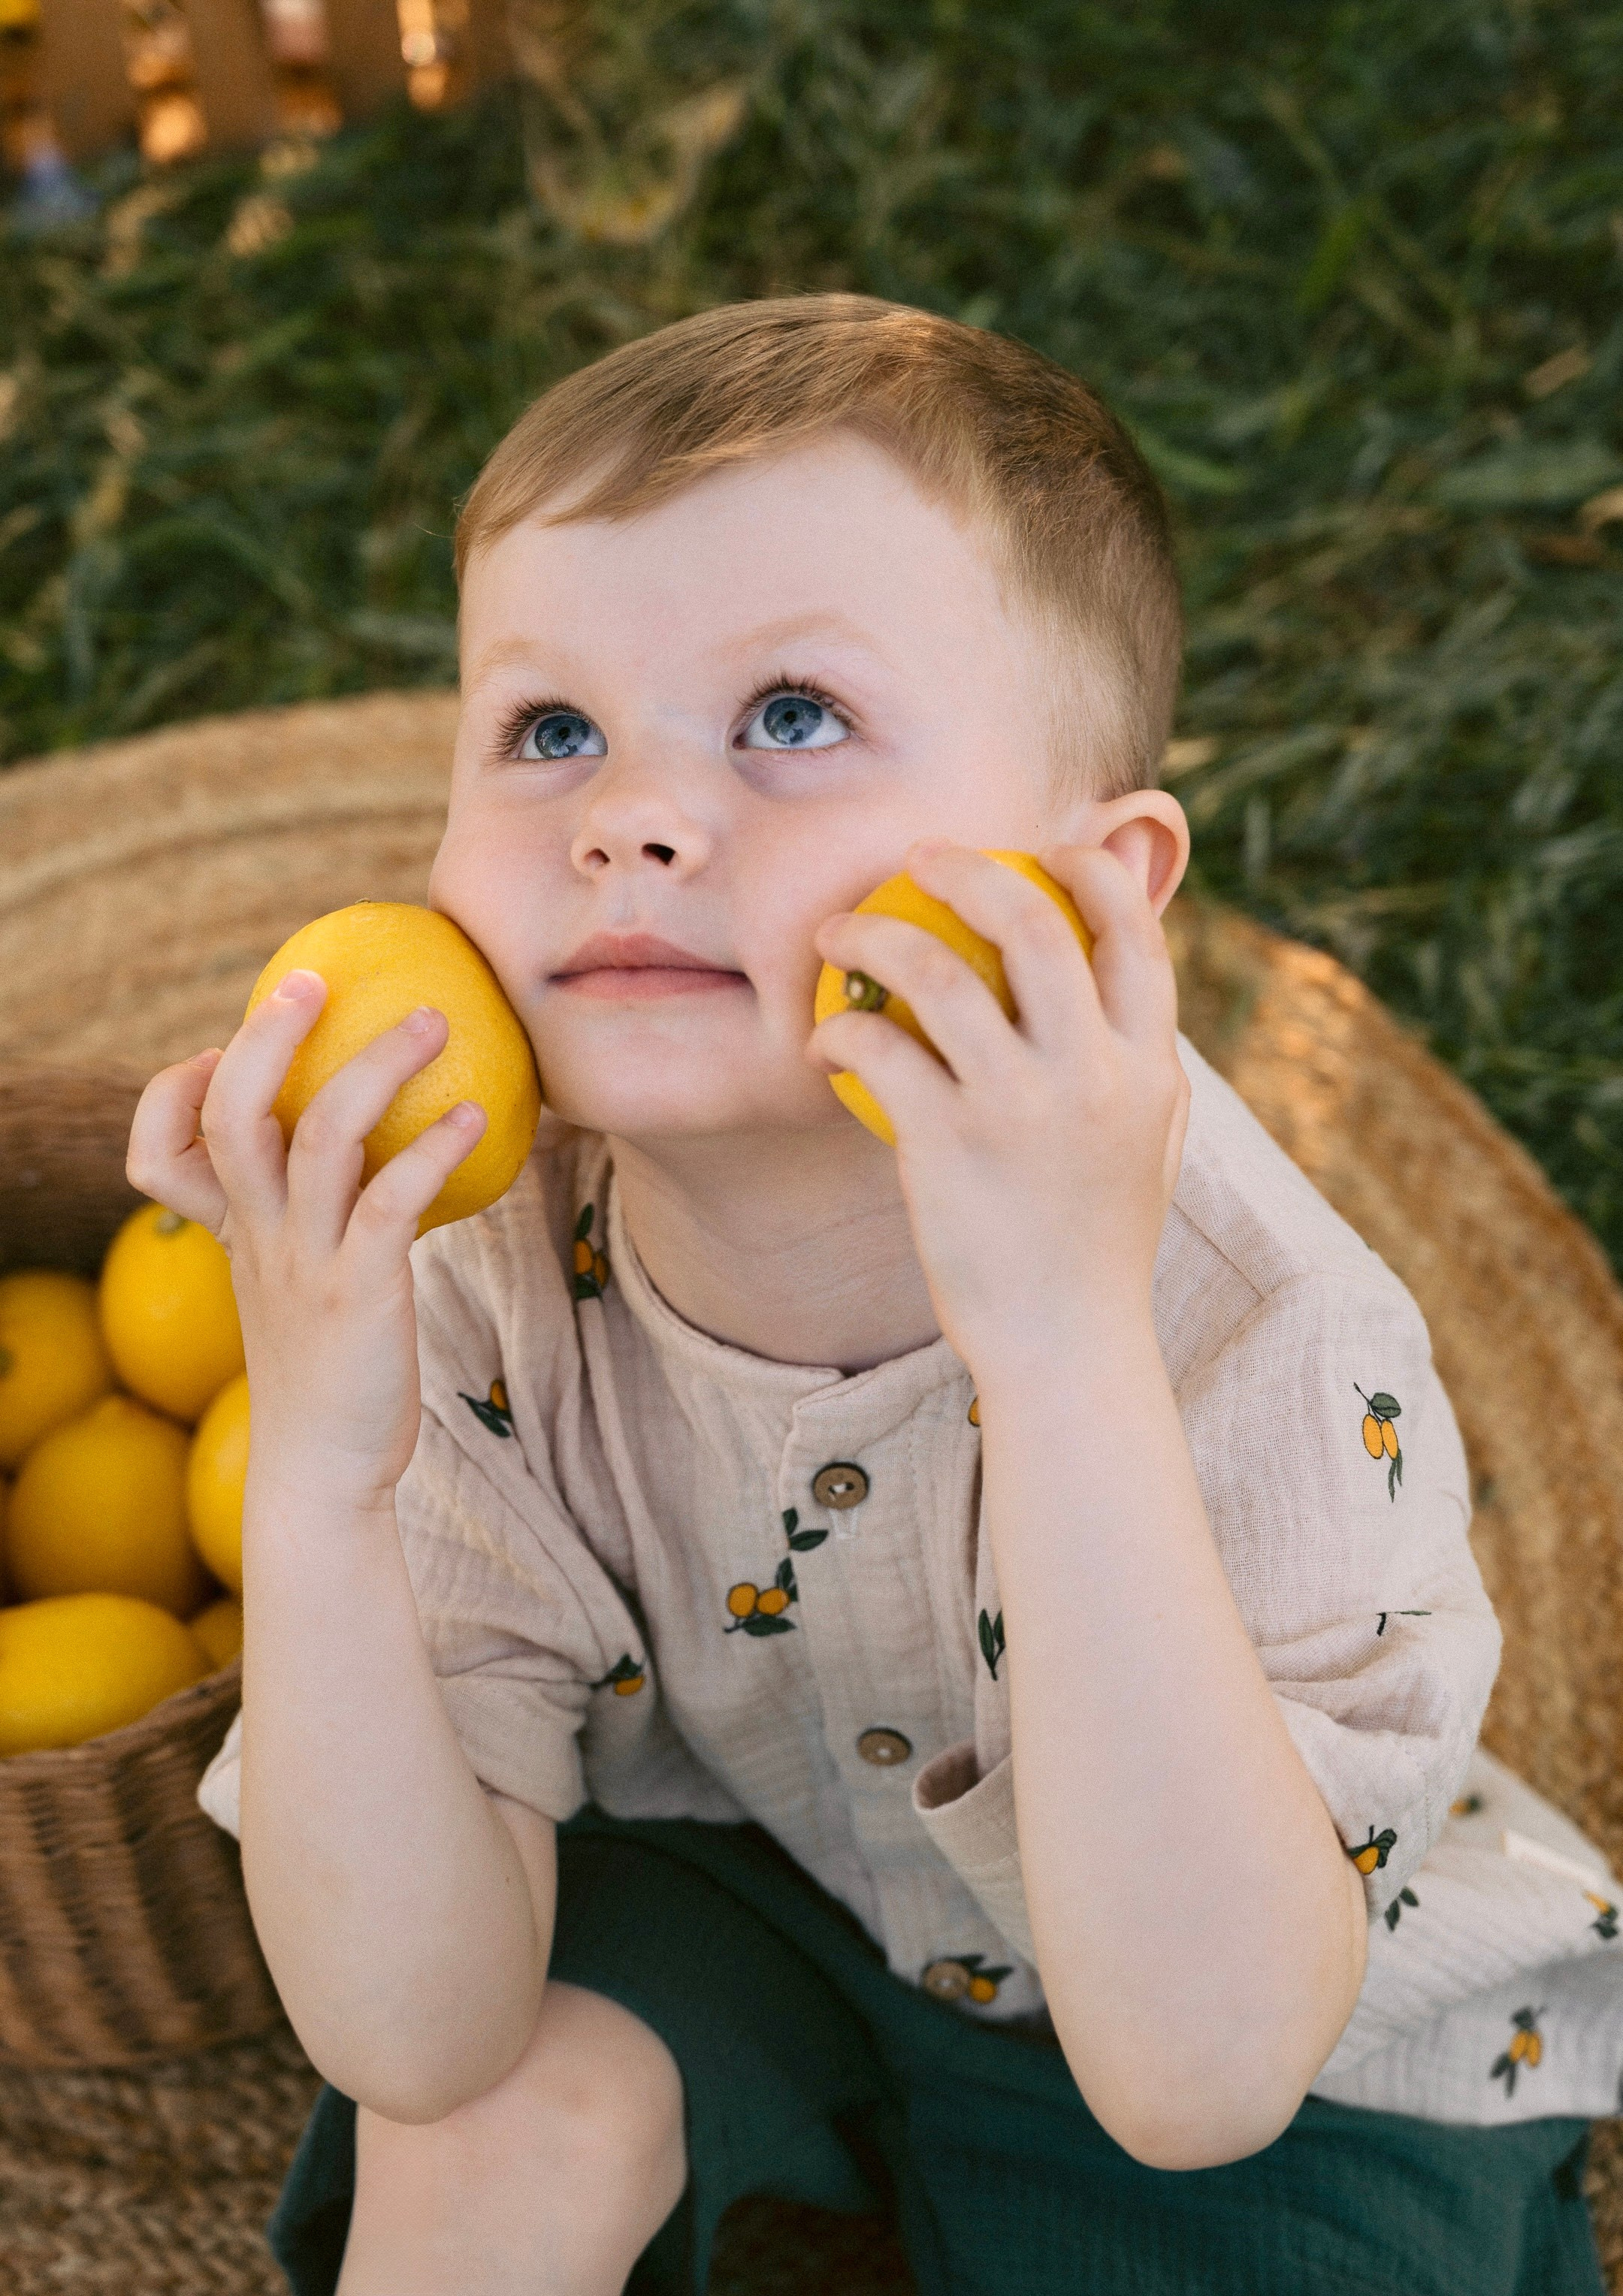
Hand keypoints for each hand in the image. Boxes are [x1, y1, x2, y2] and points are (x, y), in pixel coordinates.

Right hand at [125, 971, 487, 1516]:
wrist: (327, 1473)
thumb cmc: (330, 1374)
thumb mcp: (303, 1289)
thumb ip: (322, 1224)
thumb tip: (389, 1153)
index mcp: (235, 1235)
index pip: (161, 1152)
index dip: (172, 1091)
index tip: (214, 1052)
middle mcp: (259, 1238)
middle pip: (233, 1113)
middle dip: (265, 1036)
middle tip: (311, 980)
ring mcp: (306, 1261)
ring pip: (320, 1135)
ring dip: (376, 1065)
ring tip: (434, 1020)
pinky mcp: (362, 1289)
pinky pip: (394, 1196)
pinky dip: (434, 1146)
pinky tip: (476, 1115)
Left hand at [809, 842, 1187, 1379]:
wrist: (1067, 1346)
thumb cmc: (1097, 1247)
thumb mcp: (1147, 1145)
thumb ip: (1133, 1065)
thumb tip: (1106, 988)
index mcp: (1151, 1066)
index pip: (1134, 932)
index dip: (1091, 869)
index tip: (1043, 850)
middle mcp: (1093, 1075)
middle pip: (1033, 923)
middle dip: (969, 868)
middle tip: (919, 856)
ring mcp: (1020, 1109)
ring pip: (940, 974)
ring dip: (876, 934)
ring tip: (836, 928)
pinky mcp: (948, 1148)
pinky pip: (880, 1051)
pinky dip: (841, 1028)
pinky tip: (825, 1037)